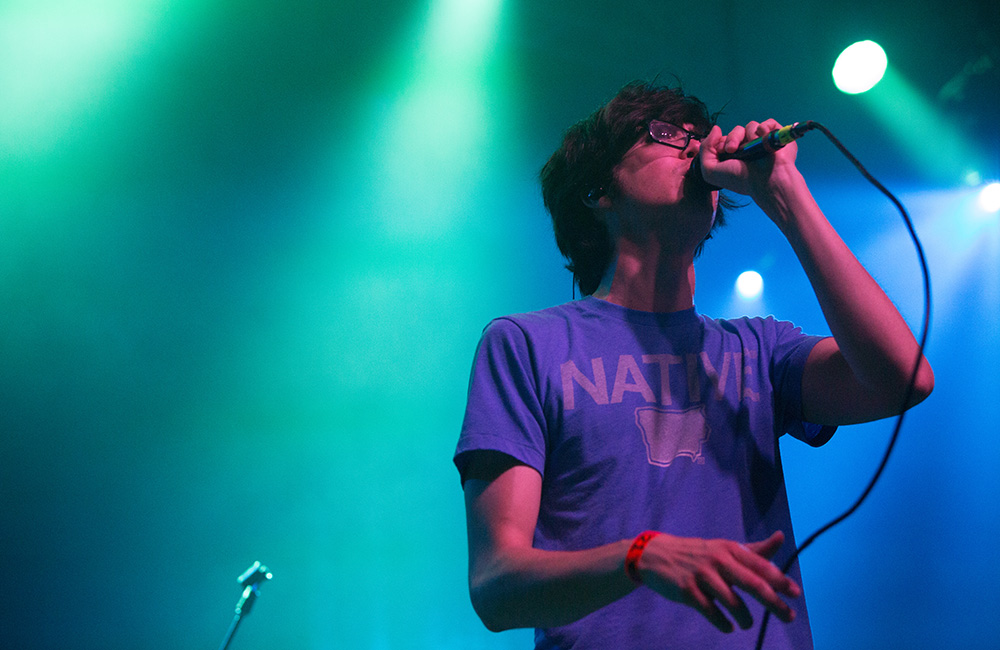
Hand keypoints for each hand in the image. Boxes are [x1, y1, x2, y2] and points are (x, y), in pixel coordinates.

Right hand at [636, 530, 800, 632]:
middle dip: (774, 603)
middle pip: (753, 584)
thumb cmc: (698, 554)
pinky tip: (728, 627)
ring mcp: (702, 575)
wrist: (656, 555)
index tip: (796, 594)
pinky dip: (723, 623)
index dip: (780, 580)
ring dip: (745, 618)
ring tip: (746, 624)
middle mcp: (718, 560)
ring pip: (732, 602)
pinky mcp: (687, 590)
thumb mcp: (725, 549)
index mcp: (730, 549)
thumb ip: (755, 550)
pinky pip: (711, 611)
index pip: (761, 565)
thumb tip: (782, 537)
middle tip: (789, 617)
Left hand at [699, 120, 798, 198]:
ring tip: (751, 147)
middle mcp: (747, 148)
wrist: (765, 181)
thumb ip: (705, 149)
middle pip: (735, 131)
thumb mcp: (710, 171)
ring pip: (750, 126)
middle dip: (732, 138)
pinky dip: (764, 127)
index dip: (720, 142)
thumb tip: (716, 128)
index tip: (722, 151)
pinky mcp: (775, 136)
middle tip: (732, 149)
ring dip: (748, 135)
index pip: (723, 139)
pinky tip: (762, 137)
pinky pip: (768, 122)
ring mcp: (761, 142)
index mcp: (733, 156)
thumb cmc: (739, 179)